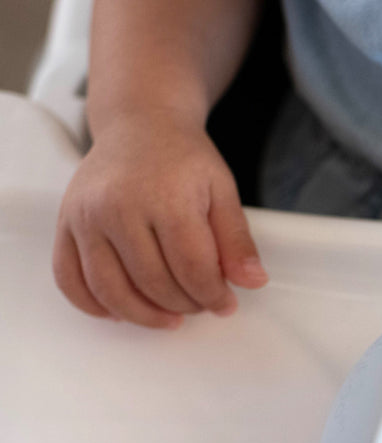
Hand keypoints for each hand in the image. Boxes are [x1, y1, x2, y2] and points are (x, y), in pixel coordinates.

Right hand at [53, 110, 267, 327]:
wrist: (138, 124)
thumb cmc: (182, 159)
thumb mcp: (223, 191)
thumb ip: (237, 240)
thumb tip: (252, 281)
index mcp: (164, 198)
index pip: (192, 269)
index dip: (213, 297)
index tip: (225, 304)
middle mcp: (117, 207)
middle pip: (154, 284)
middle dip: (184, 305)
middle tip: (199, 304)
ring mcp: (86, 217)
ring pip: (110, 290)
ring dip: (144, 315)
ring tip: (168, 316)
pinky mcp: (66, 224)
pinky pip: (69, 279)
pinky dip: (93, 305)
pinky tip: (120, 312)